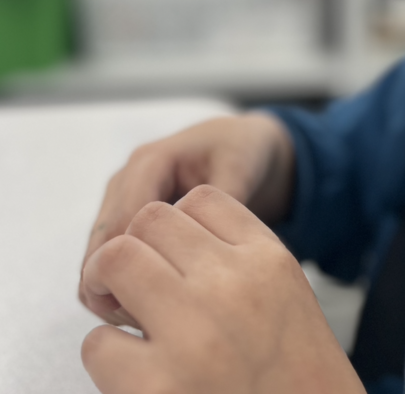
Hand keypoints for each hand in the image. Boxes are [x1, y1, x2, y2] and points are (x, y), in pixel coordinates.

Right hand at [80, 113, 294, 325]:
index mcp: (151, 162)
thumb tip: (208, 242)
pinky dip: (121, 282)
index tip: (148, 303)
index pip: (122, 220)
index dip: (127, 263)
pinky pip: (112, 257)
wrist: (242, 145)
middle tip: (142, 322)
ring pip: (99, 253)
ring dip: (114, 285)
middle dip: (114, 281)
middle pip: (102, 240)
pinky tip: (145, 311)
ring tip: (145, 321)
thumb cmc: (242, 152)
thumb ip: (224, 199)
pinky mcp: (128, 222)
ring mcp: (123, 201)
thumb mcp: (241, 168)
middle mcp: (127, 181)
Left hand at [81, 186, 365, 393]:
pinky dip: (107, 356)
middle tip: (134, 285)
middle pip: (152, 218)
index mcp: (269, 262)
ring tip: (123, 315)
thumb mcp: (288, 302)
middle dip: (136, 248)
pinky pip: (98, 343)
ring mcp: (191, 333)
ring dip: (109, 285)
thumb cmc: (299, 384)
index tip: (175, 258)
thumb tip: (174, 249)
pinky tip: (133, 372)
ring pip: (118, 258)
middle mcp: (231, 285)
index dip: (178, 227)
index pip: (202, 199)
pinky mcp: (153, 387)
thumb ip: (242, 266)